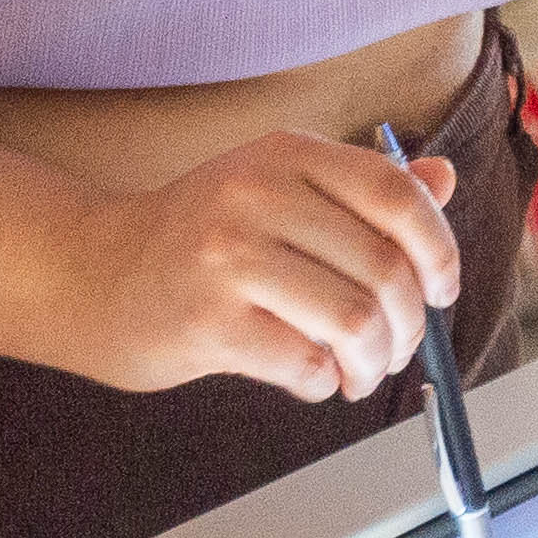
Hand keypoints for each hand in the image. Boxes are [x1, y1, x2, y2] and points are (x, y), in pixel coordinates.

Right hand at [44, 130, 464, 401]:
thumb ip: (360, 189)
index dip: (438, 247)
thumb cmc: (199, 237)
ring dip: (372, 362)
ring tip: (360, 373)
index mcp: (286, 155)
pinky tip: (309, 377)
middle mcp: (257, 195)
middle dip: (409, 325)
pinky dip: (323, 381)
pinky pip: (303, 363)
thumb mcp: (278, 188)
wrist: (92, 273)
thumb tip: (445, 178)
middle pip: (384, 268)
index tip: (444, 289)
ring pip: (353, 321)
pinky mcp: (205, 322)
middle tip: (398, 350)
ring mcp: (228, 258)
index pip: (395, 194)